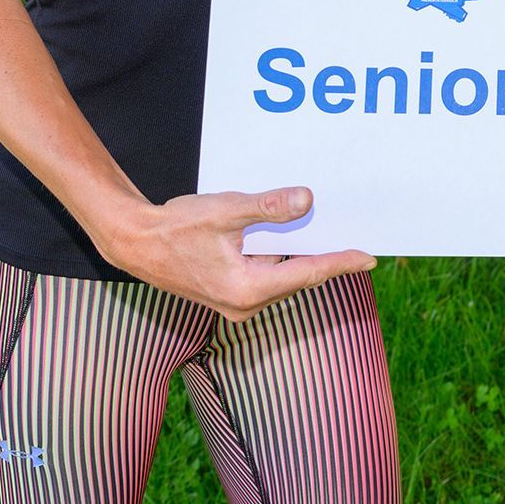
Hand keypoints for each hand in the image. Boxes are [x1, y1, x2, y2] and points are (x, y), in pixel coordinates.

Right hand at [103, 187, 374, 321]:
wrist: (135, 244)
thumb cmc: (176, 228)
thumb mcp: (225, 211)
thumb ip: (267, 207)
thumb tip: (307, 200)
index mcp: (249, 289)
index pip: (308, 274)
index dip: (341, 263)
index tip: (369, 257)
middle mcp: (246, 304)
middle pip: (299, 277)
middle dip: (327, 258)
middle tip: (358, 240)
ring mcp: (237, 302)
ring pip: (283, 276)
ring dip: (304, 256)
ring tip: (331, 232)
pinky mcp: (229, 294)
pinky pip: (267, 275)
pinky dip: (283, 256)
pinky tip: (291, 234)